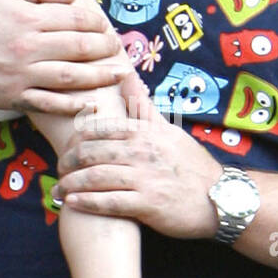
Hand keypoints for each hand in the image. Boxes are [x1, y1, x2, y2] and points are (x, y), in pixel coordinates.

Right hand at [0, 0, 128, 115]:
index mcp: (26, 18)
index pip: (73, 18)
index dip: (96, 23)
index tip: (106, 27)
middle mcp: (27, 46)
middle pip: (78, 47)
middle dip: (104, 48)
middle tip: (119, 50)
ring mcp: (21, 74)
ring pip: (70, 76)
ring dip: (99, 76)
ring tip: (119, 75)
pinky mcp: (12, 96)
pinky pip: (48, 103)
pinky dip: (70, 104)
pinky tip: (89, 103)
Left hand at [53, 75, 221, 238]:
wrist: (219, 198)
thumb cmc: (190, 165)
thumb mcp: (168, 129)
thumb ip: (142, 105)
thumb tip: (124, 73)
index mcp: (144, 132)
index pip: (98, 129)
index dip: (76, 138)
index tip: (65, 147)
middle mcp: (142, 151)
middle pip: (91, 153)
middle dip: (68, 162)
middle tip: (58, 170)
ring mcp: (145, 178)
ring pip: (96, 177)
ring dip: (71, 184)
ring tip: (58, 191)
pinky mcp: (148, 204)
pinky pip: (109, 202)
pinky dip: (87, 202)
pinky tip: (72, 203)